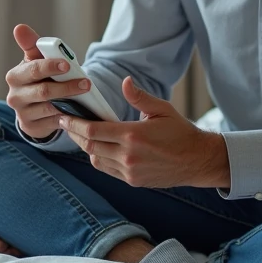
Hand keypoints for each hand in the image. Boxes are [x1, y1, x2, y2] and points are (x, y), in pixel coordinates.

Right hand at [5, 23, 93, 139]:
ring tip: (87, 97)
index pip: (33, 70)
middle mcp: (15, 96)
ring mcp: (23, 114)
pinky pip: (54, 122)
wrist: (32, 106)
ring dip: (72, 102)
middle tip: (86, 83)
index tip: (67, 64)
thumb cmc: (37, 77)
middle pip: (43, 91)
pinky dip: (70, 117)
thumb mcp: (34, 61)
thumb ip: (31, 45)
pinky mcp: (32, 127)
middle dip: (66, 87)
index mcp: (15, 76)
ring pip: (50, 108)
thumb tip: (19, 28)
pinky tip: (82, 112)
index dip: (50, 67)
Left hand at [58, 76, 229, 188]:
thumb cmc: (180, 132)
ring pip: (95, 159)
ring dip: (85, 147)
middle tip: (64, 123)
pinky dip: (98, 158)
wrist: (197, 160)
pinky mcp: (133, 180)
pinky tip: (97, 148)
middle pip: (90, 145)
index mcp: (132, 135)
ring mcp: (129, 171)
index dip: (75, 123)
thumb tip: (124, 81)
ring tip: (79, 134)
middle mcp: (128, 156)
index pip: (93, 130)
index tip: (64, 116)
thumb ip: (139, 97)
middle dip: (74, 133)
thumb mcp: (162, 109)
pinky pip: (107, 170)